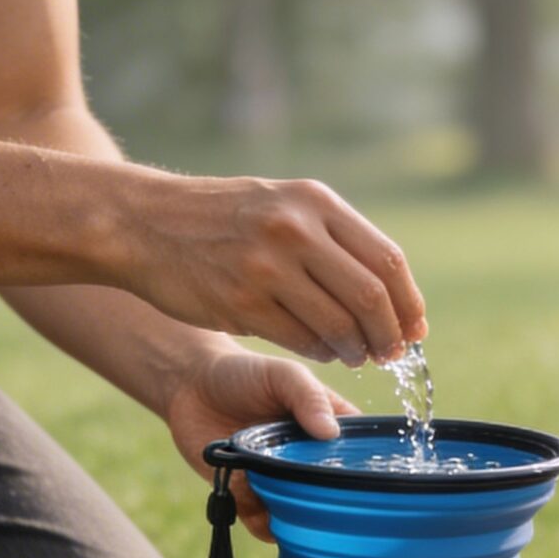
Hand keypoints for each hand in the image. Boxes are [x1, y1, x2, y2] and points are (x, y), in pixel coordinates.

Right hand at [116, 174, 426, 366]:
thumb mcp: (282, 205)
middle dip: (390, 334)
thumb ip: (332, 237)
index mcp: (315, 202)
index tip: (415, 328)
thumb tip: (390, 291)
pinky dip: (321, 353)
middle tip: (391, 353)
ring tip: (356, 355)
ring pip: (338, 324)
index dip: (408, 302)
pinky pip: (301, 340)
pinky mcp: (241, 303)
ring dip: (356, 349)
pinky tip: (323, 352)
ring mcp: (266, 267)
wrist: (143, 222)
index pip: (387, 260)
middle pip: (370, 296)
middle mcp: (295, 229)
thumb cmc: (222, 219)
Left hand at [163, 346, 358, 540]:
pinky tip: (267, 519)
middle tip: (334, 509)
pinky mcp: (248, 495)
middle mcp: (306, 458)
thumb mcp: (282, 375)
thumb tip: (331, 433)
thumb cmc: (242, 373)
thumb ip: (307, 397)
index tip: (376, 485)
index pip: (358, 453)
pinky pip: (264, 521)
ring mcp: (278, 478)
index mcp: (326, 426)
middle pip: (331, 490)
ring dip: (300, 518)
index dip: (368, 469)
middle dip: (333, 502)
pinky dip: (267, 527)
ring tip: (298, 516)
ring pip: (300, 511)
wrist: (187, 386)